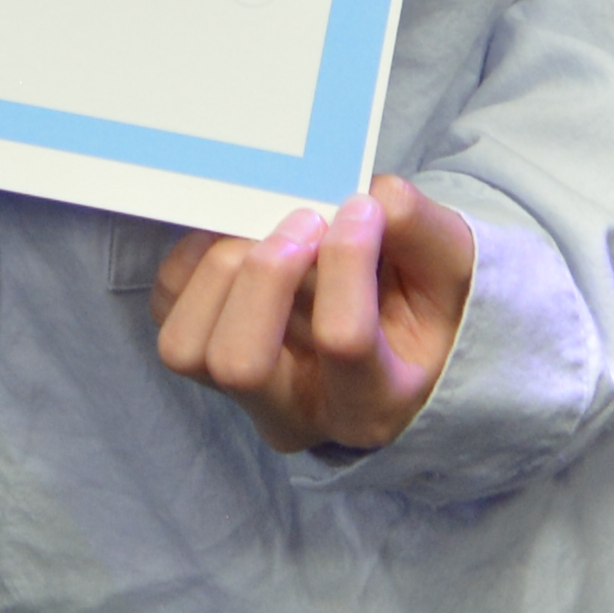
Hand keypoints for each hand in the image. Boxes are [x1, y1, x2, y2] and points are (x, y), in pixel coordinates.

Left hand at [155, 175, 472, 451]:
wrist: (393, 338)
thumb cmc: (421, 304)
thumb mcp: (446, 268)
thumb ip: (419, 229)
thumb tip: (368, 197)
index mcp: (372, 403)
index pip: (343, 340)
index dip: (348, 260)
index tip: (363, 209)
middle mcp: (296, 415)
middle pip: (242, 363)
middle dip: (264, 275)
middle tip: (303, 223)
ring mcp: (241, 393)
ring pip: (187, 348)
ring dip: (219, 271)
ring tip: (266, 231)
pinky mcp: (203, 357)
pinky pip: (167, 310)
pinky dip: (191, 261)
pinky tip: (240, 236)